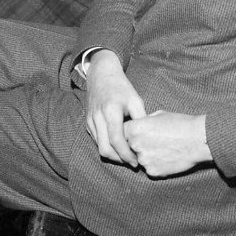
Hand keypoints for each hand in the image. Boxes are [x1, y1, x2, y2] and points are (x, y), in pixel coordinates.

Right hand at [85, 50, 145, 166]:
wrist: (101, 74)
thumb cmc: (121, 87)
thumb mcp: (135, 100)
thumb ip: (141, 119)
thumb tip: (148, 139)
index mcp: (110, 111)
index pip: (116, 141)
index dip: (127, 155)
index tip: (137, 162)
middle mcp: (97, 117)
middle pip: (105, 149)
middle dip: (119, 159)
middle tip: (132, 161)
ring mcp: (90, 119)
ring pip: (99, 146)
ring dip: (113, 155)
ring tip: (126, 155)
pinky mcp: (88, 121)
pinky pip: (96, 140)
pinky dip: (106, 146)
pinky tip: (117, 145)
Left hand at [124, 111, 210, 176]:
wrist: (197, 139)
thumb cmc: (178, 124)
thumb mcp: (156, 116)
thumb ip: (142, 122)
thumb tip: (137, 125)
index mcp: (133, 128)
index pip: (120, 133)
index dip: (126, 135)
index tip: (133, 135)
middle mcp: (135, 144)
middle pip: (128, 148)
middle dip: (136, 146)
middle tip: (152, 143)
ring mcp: (143, 160)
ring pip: (139, 159)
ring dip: (147, 157)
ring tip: (163, 150)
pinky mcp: (153, 172)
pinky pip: (150, 169)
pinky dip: (156, 166)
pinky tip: (167, 158)